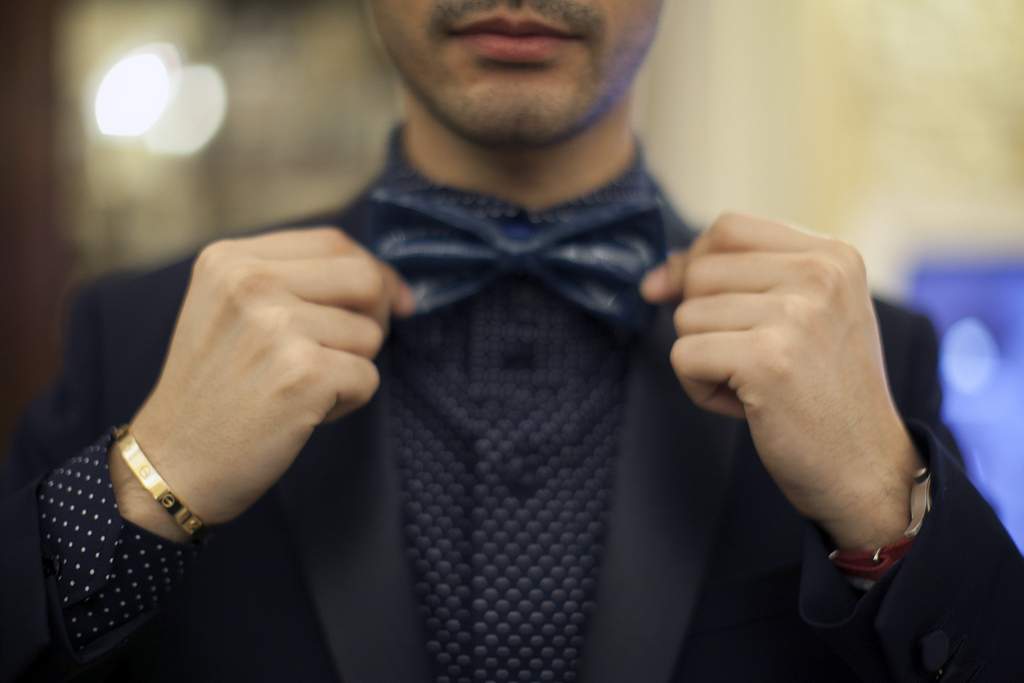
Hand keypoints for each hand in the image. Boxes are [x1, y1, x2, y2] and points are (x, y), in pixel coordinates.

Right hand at [110, 227, 414, 541]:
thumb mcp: (230, 311)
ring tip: (299, 389)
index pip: (334, 243)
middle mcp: (250, 283)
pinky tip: (302, 414)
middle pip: (364, 278)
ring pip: (369, 333)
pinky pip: (368, 377)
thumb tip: (391, 286)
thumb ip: (294, 283)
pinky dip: (347, 402)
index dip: (372, 271)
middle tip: (346, 353)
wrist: (172, 464)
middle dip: (375, 316)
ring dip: (350, 367)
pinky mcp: (302, 374)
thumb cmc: (214, 392)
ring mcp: (276, 326)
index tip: (393, 301)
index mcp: (230, 259)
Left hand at [641, 213, 923, 550]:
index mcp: (834, 256)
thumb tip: (656, 280)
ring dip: (703, 361)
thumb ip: (746, 282)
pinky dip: (700, 389)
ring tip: (753, 387)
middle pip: (701, 271)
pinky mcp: (768, 359)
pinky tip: (745, 407)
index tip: (675, 295)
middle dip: (701, 321)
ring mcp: (796, 315)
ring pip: (686, 316)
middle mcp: (820, 275)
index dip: (692, 261)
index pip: (729, 228)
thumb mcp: (808, 316)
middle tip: (745, 363)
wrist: (867, 471)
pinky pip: (684, 357)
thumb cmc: (825, 395)